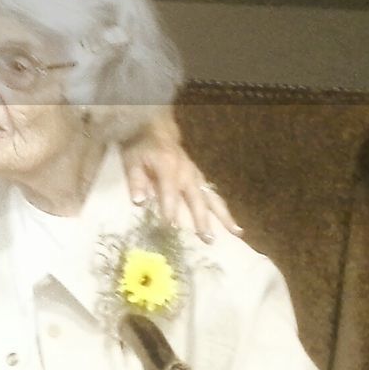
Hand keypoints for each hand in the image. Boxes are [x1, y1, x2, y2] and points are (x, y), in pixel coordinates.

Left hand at [122, 114, 242, 241]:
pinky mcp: (199, 177)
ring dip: (224, 216)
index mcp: (168, 167)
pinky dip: (223, 209)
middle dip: (203, 220)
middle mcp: (187, 172)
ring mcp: (196, 174)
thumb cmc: (141, 147)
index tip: (169, 230)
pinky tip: (231, 224)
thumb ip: (136, 180)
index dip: (169, 211)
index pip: (170, 194)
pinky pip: (213, 194)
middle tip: (209, 240)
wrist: (155, 129)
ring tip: (236, 233)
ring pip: (213, 197)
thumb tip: (139, 202)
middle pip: (197, 199)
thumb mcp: (132, 160)